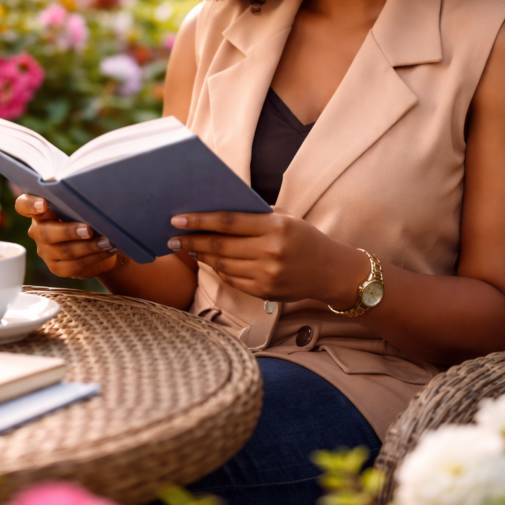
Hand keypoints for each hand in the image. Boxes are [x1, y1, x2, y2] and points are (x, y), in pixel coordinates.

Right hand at [15, 194, 119, 279]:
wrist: (98, 242)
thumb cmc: (88, 216)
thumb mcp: (81, 206)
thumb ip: (78, 201)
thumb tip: (94, 196)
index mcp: (40, 211)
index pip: (23, 205)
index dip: (30, 204)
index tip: (44, 204)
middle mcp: (39, 231)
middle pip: (46, 233)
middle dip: (69, 231)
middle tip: (89, 230)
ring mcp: (46, 251)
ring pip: (63, 251)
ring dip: (88, 247)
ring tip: (107, 241)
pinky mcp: (57, 267)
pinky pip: (74, 265)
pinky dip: (94, 257)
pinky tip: (108, 250)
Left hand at [167, 209, 366, 306]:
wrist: (331, 272)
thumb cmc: (304, 238)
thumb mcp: (285, 218)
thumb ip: (255, 215)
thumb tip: (215, 212)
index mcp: (275, 227)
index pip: (228, 222)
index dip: (200, 221)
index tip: (178, 219)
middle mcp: (270, 251)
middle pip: (220, 245)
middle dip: (192, 240)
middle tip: (173, 237)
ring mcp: (267, 274)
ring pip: (222, 264)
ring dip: (202, 256)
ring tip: (189, 247)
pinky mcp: (264, 291)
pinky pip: (232, 279)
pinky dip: (218, 269)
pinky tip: (209, 261)